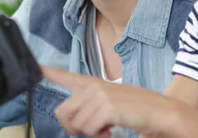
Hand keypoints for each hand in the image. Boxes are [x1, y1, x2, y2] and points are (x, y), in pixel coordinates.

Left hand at [41, 66, 177, 136]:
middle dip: (73, 128)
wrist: (160, 111)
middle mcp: (93, 86)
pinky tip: (111, 130)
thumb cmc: (136, 110)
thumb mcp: (109, 104)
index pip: (66, 76)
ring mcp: (100, 95)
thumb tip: (73, 123)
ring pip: (75, 124)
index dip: (49, 72)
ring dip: (90, 133)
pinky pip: (88, 129)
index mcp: (94, 84)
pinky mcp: (106, 106)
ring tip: (106, 129)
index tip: (37, 67)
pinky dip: (99, 136)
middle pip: (63, 111)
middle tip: (93, 131)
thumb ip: (90, 108)